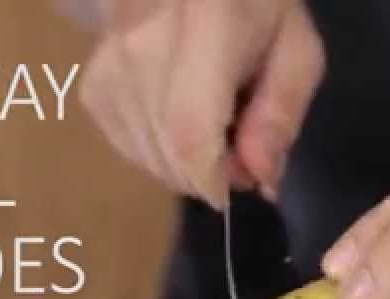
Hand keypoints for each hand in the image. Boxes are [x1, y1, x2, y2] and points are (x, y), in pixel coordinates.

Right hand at [79, 0, 324, 208]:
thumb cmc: (254, 7)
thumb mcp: (296, 50)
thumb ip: (281, 113)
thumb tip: (259, 179)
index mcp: (205, 27)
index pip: (189, 130)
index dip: (212, 179)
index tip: (237, 190)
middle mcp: (141, 44)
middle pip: (166, 151)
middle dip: (207, 176)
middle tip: (237, 155)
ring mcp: (108, 64)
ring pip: (144, 156)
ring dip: (184, 166)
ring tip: (211, 133)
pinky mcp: (93, 83)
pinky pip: (124, 145)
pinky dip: (156, 153)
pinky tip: (177, 126)